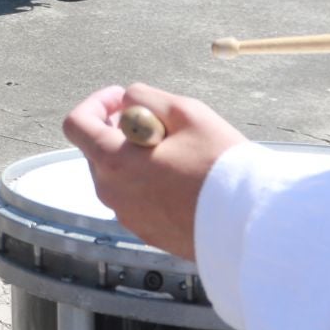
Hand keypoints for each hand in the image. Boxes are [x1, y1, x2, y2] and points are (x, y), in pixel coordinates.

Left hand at [62, 83, 247, 259]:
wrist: (253, 226)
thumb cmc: (221, 166)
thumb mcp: (186, 112)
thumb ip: (145, 97)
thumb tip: (126, 102)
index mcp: (113, 163)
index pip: (76, 124)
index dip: (95, 103)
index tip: (122, 99)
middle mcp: (112, 194)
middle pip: (96, 150)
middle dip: (117, 129)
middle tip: (155, 122)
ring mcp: (128, 217)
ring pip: (116, 175)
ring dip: (134, 156)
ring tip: (175, 152)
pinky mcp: (147, 232)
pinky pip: (135, 198)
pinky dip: (147, 182)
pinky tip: (182, 179)